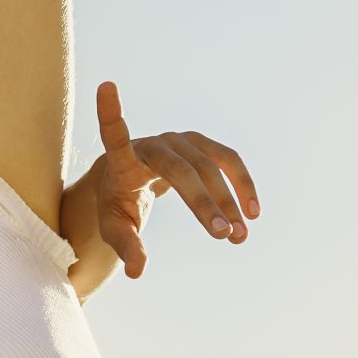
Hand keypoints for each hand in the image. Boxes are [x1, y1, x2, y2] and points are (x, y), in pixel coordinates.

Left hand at [92, 80, 261, 278]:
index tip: (105, 86)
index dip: (110, 113)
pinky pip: (228, 162)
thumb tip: (138, 271)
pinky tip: (251, 213)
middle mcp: (154, 144)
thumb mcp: (116, 228)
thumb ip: (126, 247)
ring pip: (210, 167)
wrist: (135, 179)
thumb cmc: (120, 203)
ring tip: (239, 236)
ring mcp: (181, 140)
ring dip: (229, 200)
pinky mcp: (201, 145)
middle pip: (182, 169)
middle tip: (222, 236)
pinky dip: (242, 186)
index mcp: (123, 160)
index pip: (114, 134)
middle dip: (204, 202)